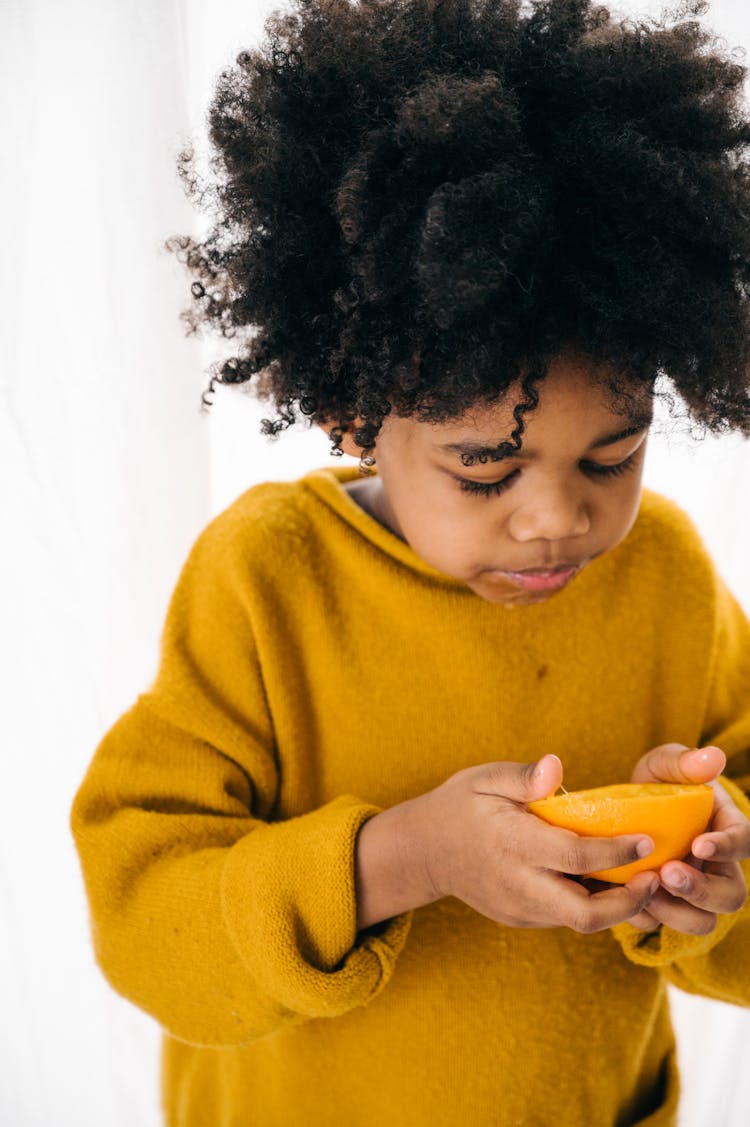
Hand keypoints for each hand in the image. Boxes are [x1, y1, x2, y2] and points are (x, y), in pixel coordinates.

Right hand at [412, 754, 658, 932]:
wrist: (423, 851)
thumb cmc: (460, 806)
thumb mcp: (484, 778)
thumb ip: (522, 776)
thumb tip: (555, 766)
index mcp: (513, 844)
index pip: (575, 855)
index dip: (617, 852)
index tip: (647, 839)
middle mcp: (519, 884)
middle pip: (585, 914)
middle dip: (629, 902)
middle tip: (656, 877)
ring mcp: (520, 907)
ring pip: (580, 921)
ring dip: (616, 907)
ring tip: (643, 881)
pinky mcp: (521, 917)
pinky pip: (565, 917)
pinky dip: (592, 905)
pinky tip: (609, 884)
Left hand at [627, 743, 749, 934]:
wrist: (619, 812)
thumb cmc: (655, 784)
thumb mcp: (664, 765)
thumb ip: (685, 762)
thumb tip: (715, 757)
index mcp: (725, 829)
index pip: (743, 841)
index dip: (726, 847)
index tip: (699, 844)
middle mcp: (716, 868)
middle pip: (730, 895)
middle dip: (702, 890)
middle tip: (668, 872)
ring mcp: (692, 892)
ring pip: (702, 921)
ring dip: (676, 912)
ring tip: (645, 891)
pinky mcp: (664, 907)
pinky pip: (663, 927)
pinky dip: (645, 918)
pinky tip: (624, 898)